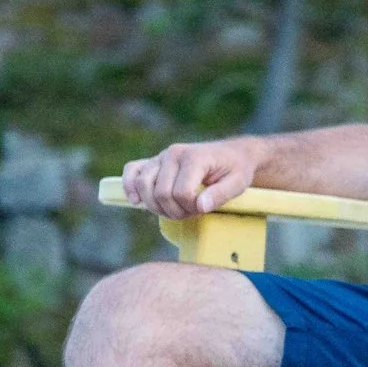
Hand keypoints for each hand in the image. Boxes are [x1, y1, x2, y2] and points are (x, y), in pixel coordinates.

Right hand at [121, 138, 264, 217]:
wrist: (233, 154)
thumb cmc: (236, 170)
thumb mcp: (238, 183)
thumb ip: (221, 194)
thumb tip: (200, 206)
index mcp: (194, 157)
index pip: (182, 193)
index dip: (191, 208)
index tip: (203, 209)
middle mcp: (173, 154)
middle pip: (161, 193)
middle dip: (175, 210)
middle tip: (192, 212)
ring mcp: (161, 157)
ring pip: (143, 185)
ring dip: (156, 206)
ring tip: (175, 209)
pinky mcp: (154, 161)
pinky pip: (132, 170)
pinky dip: (129, 185)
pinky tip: (135, 200)